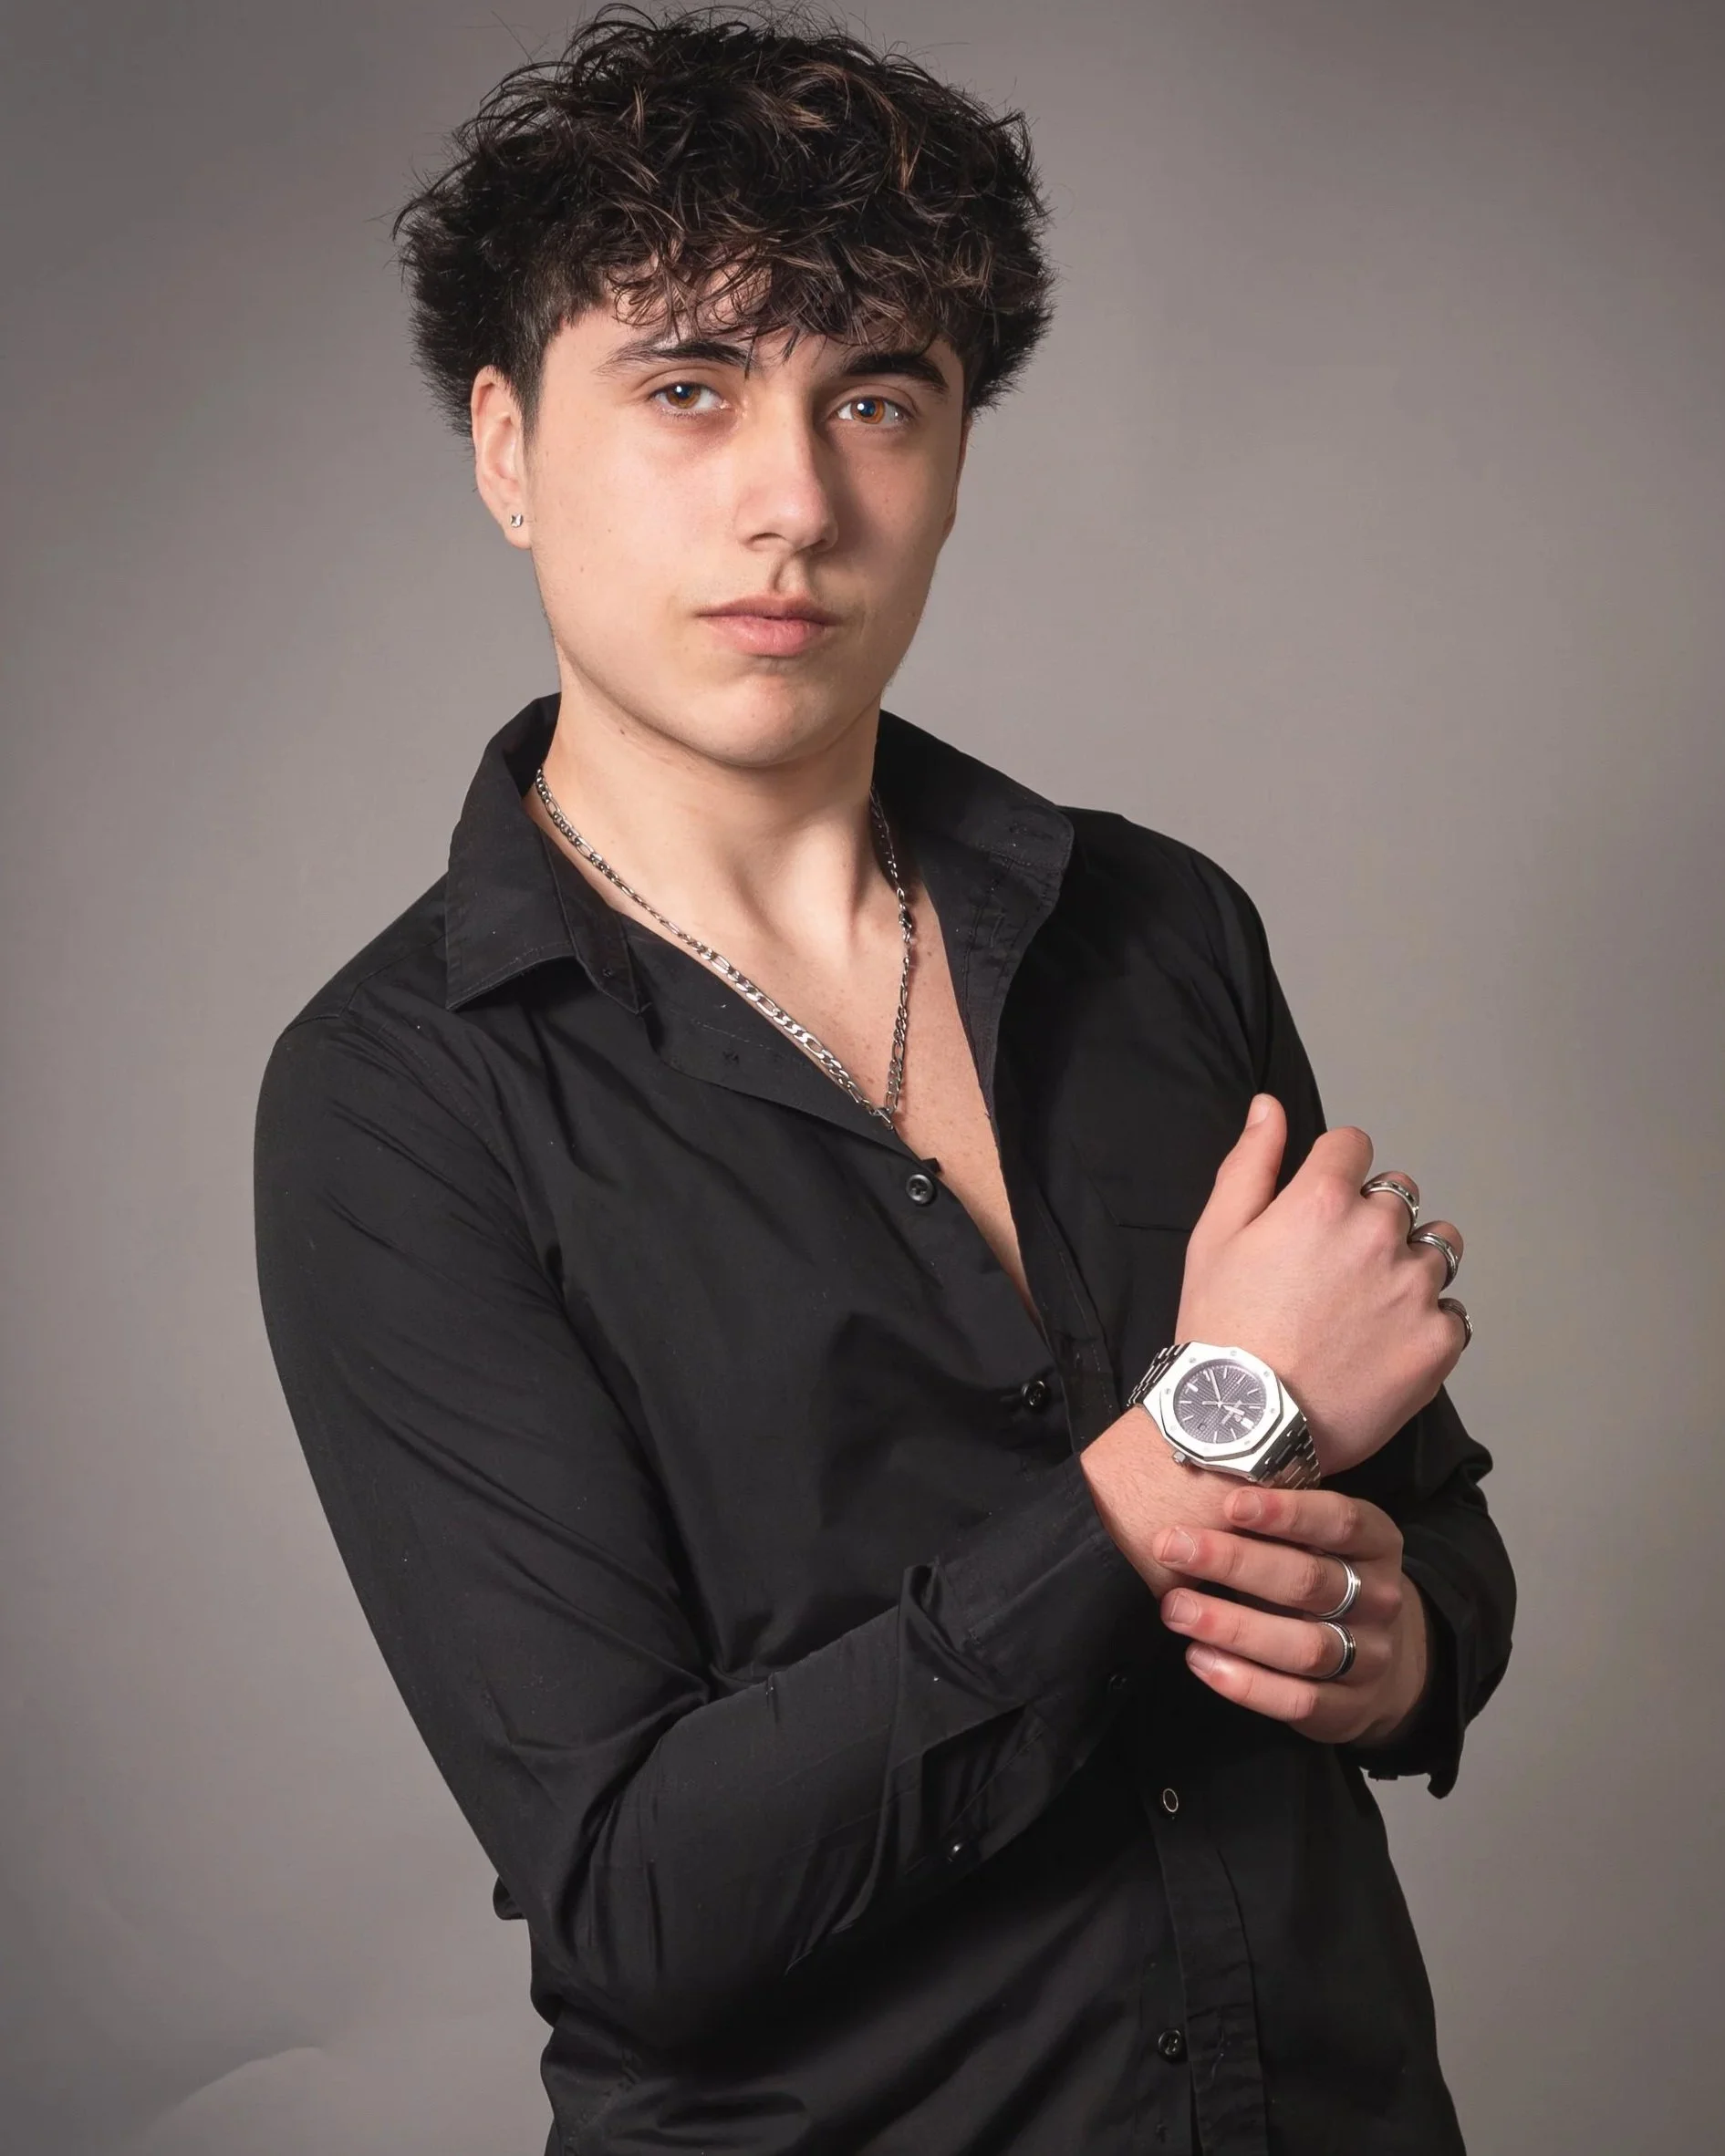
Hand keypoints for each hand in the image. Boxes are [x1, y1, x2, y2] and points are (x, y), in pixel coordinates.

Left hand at [1151, 1485, 1431, 1746]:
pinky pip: (1298, 1699)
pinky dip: (1245, 1682)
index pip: (1340, 1521)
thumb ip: (1271, 1517)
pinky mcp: (1349, 1707)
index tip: (1229, 1503)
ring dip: (1232, 1626)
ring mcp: (1370, 1656)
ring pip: (1304, 1645)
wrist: (1375, 1656)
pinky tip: (1199, 1658)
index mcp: (1376, 1542)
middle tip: (1171, 1546)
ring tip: (1174, 1608)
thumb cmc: (1319, 1573)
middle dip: (1234, 1562)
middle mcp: (1380, 1598)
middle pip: (1309, 1581)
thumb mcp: (1311, 1538)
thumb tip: (1195, 1472)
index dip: (1287, 1512)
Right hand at [1175, 1094, 1466, 1473]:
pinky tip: (1382, 1345)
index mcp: (1322, 1199)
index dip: (1334, 1172)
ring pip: (1438, 1247)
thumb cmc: (1222, 1331)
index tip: (1319, 1208)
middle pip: (1399, 1194)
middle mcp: (1379, 1233)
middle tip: (1335, 1270)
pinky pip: (1451, 1312)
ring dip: (1412, 1261)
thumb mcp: (1214, 1236)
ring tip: (1370, 1306)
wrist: (1244, 1426)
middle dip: (1373, 1217)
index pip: (1354, 1146)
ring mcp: (1415, 1289)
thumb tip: (1269, 1107)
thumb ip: (1250, 1163)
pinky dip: (1426, 1322)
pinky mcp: (1438, 1342)